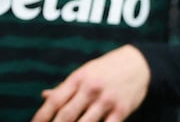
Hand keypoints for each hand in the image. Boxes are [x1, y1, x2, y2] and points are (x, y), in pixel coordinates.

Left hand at [30, 45, 149, 121]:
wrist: (138, 63)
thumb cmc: (106, 69)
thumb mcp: (84, 72)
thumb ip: (65, 87)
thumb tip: (44, 96)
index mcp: (78, 79)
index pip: (55, 100)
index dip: (42, 115)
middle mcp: (90, 89)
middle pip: (67, 114)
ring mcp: (106, 100)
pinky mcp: (122, 110)